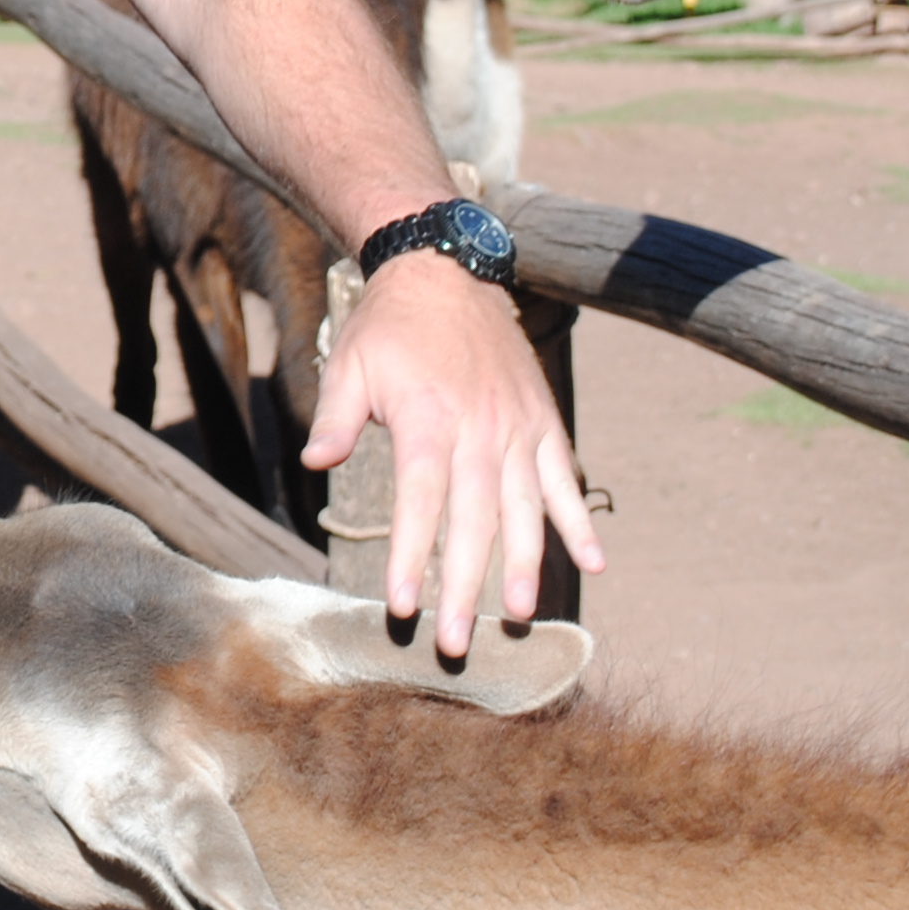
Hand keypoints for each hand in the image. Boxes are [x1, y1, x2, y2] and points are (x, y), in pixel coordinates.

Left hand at [305, 257, 603, 656]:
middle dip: (466, 585)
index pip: (420, 499)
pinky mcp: (543, 420)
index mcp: (428, 419)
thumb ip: (336, 418)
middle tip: (458, 641)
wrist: (446, 268)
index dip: (412, 553)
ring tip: (518, 617)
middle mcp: (480, 427)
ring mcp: (518, 426)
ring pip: (527, 507)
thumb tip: (314, 464)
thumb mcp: (351, 363)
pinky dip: (580, 521)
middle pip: (476, 519)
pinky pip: (565, 478)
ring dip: (526, 565)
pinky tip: (595, 564)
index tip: (402, 605)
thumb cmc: (390, 326)